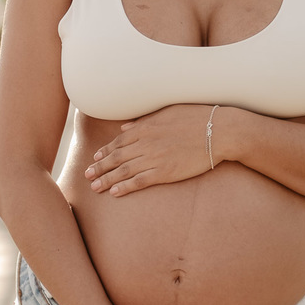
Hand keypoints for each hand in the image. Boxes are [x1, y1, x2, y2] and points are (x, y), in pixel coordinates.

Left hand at [86, 105, 217, 195]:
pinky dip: (125, 187)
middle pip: (116, 157)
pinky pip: (139, 181)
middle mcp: (145, 143)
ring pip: (123, 171)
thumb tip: (125, 126)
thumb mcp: (167, 112)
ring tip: (95, 187)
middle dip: (99, 167)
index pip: (118, 141)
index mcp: (145, 127)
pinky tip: (114, 193)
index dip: (105, 151)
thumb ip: (144, 120)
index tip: (95, 158)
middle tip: (87, 175)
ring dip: (107, 179)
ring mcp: (154, 158)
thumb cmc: (196, 117)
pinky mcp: (165, 172)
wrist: (218, 131)